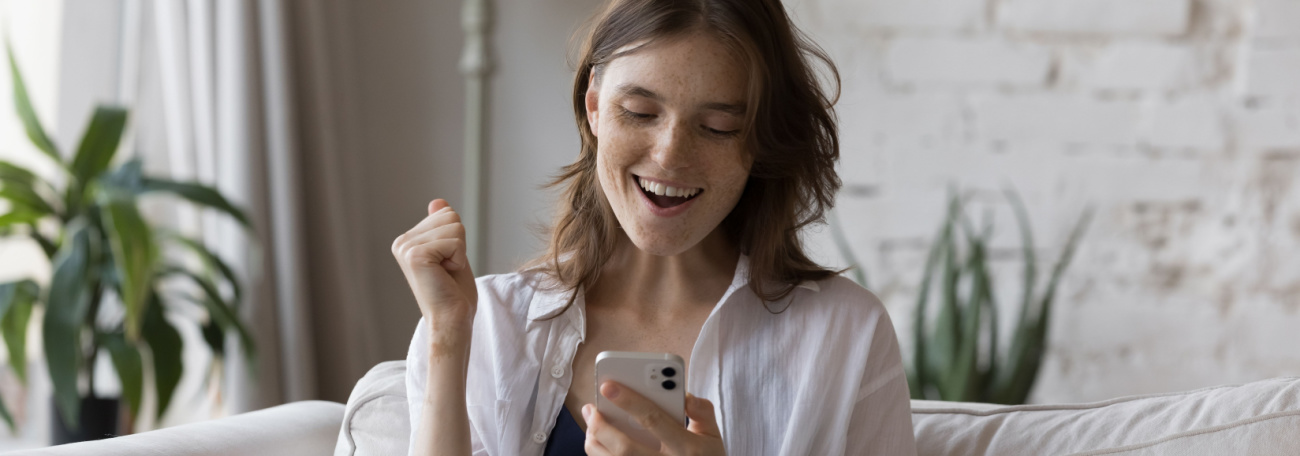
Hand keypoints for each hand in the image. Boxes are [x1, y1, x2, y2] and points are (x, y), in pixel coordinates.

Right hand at [391, 199, 477, 326]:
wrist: (452, 320)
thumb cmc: (454, 292)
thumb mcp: (451, 252)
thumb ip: (441, 228)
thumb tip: (437, 202)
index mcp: (407, 240)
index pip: (445, 213)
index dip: (457, 239)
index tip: (447, 263)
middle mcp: (402, 242)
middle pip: (450, 216)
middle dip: (459, 244)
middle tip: (448, 270)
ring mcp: (406, 248)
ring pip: (454, 226)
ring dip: (459, 252)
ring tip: (446, 273)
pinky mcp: (415, 256)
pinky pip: (455, 241)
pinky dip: (459, 259)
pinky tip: (446, 275)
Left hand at [582, 381, 725, 454]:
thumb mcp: (713, 435)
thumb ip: (702, 411)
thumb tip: (685, 395)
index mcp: (687, 448)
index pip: (653, 420)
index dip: (629, 401)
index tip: (607, 386)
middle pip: (625, 448)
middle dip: (602, 427)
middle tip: (590, 409)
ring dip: (595, 443)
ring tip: (591, 425)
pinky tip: (598, 444)